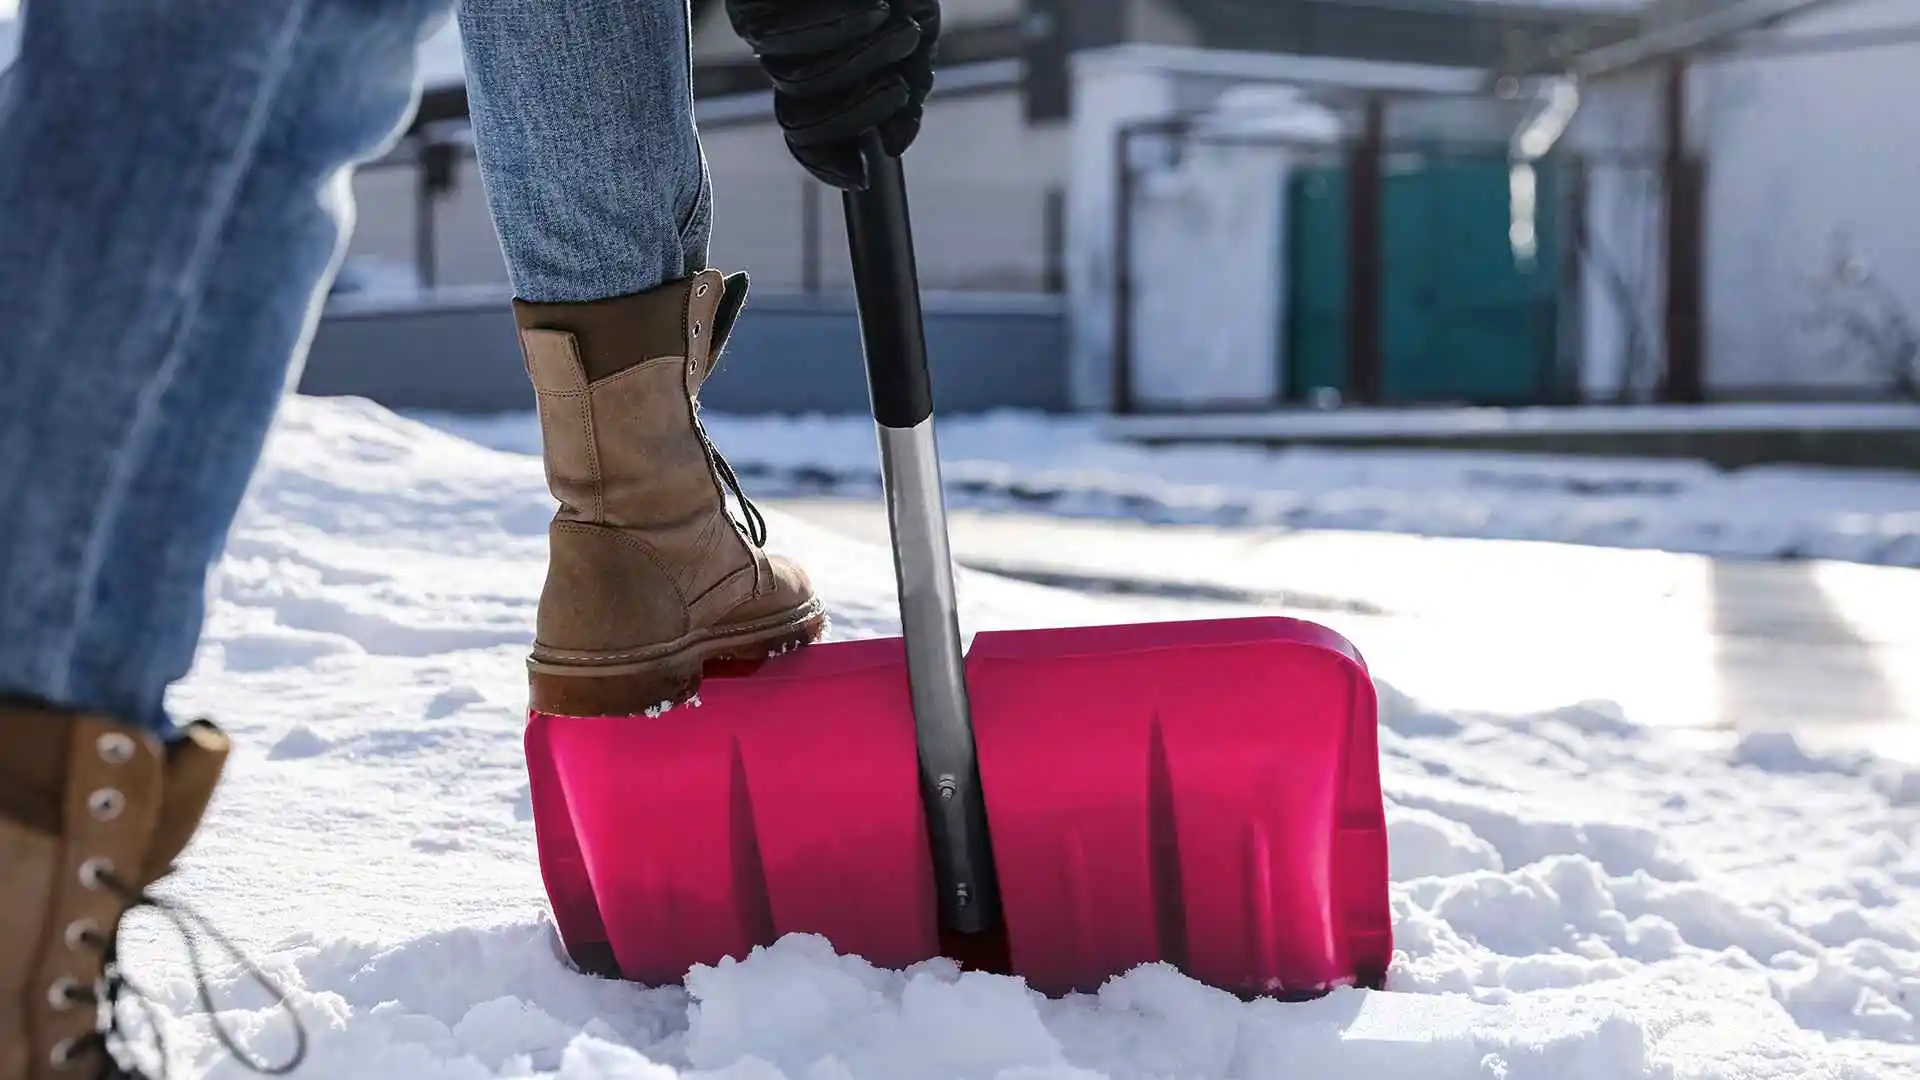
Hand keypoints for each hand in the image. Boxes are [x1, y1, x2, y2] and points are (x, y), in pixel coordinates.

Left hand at [724, 0, 939, 188]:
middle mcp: (789, 62)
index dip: (829, 165)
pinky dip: (825, 24)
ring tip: (885, 15)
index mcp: (826, 76)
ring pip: (794, 85)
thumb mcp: (917, 26)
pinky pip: (773, 41)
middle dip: (862, 105)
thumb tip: (895, 147)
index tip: (863, 177)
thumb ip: (912, 86)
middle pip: (803, 122)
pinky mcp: (744, 6)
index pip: (810, 140)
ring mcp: (763, 34)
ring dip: (852, 57)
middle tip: (903, 68)